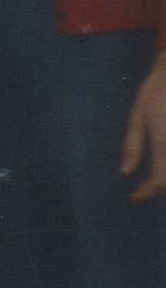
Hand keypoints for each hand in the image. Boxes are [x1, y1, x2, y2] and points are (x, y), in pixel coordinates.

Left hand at [120, 54, 165, 203]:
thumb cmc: (157, 89)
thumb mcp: (137, 116)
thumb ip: (132, 146)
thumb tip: (126, 172)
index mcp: (165, 141)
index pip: (161, 181)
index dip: (149, 192)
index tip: (135, 197)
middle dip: (161, 188)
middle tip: (145, 189)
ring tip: (155, 179)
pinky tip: (162, 165)